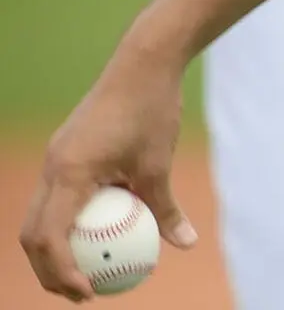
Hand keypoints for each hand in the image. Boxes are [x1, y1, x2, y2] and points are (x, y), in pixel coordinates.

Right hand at [18, 51, 196, 300]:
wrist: (143, 63)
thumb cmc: (153, 110)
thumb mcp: (159, 164)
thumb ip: (165, 207)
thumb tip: (185, 244)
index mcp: (68, 173)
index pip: (49, 237)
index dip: (61, 272)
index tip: (88, 292)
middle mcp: (53, 167)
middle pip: (33, 234)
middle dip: (51, 270)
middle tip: (84, 292)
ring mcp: (55, 158)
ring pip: (40, 216)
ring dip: (57, 248)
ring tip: (88, 272)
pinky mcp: (65, 152)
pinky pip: (58, 197)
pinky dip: (70, 222)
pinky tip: (103, 234)